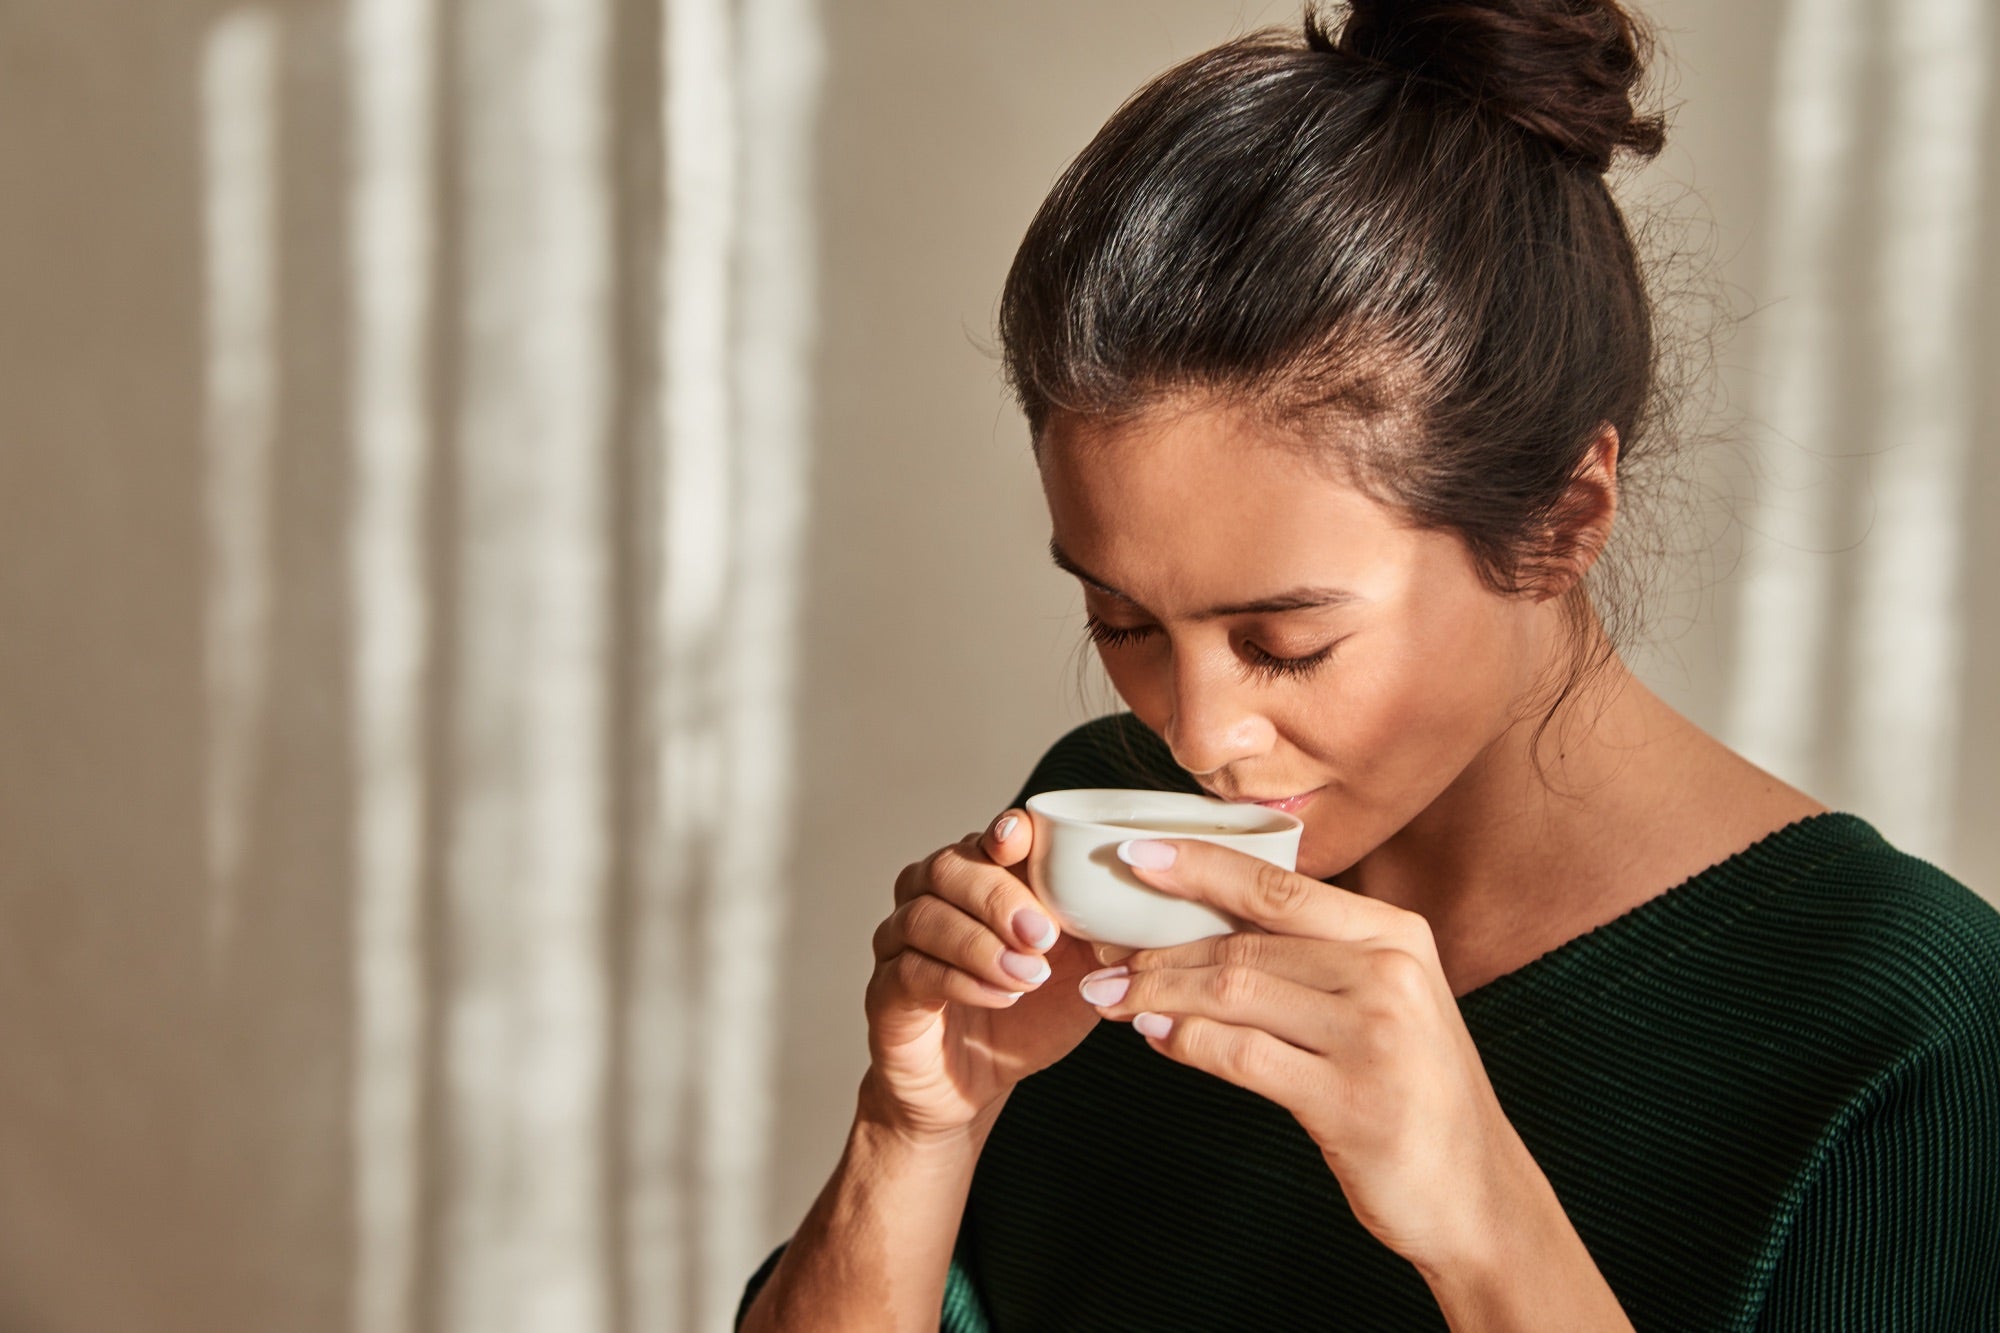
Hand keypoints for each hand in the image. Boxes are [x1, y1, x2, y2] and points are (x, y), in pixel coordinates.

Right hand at [862, 810, 1102, 1142]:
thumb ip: (1101, 936)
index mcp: (979, 880)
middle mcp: (931, 898)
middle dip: (998, 896)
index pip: (986, 839)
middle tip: (1043, 934)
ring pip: (925, 917)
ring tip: (1028, 976)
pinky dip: (960, 980)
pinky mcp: (886, 990)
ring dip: (982, 944)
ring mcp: (901, 943)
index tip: (1020, 840)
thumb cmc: (1024, 1019)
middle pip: (949, 868)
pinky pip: (913, 971)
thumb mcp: (1077, 974)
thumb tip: (1148, 907)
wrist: (972, 1086)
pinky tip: (998, 995)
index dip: (1003, 833)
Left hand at [1073, 837, 1534, 1273]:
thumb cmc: (1413, 1090)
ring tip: (1112, 998)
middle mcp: (1389, 974)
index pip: (1278, 887)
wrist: (1476, 1191)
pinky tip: (1155, 1037)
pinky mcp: (1351, 1100)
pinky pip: (1243, 1056)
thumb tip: (1200, 930)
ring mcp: (1374, 1037)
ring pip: (1233, 993)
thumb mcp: (1384, 1003)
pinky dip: (1187, 1042)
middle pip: (1243, 946)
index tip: (1135, 858)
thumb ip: (1313, 960)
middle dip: (1158, 950)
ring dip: (1158, 994)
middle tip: (1102, 957)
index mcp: (1395, 935)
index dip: (1199, 866)